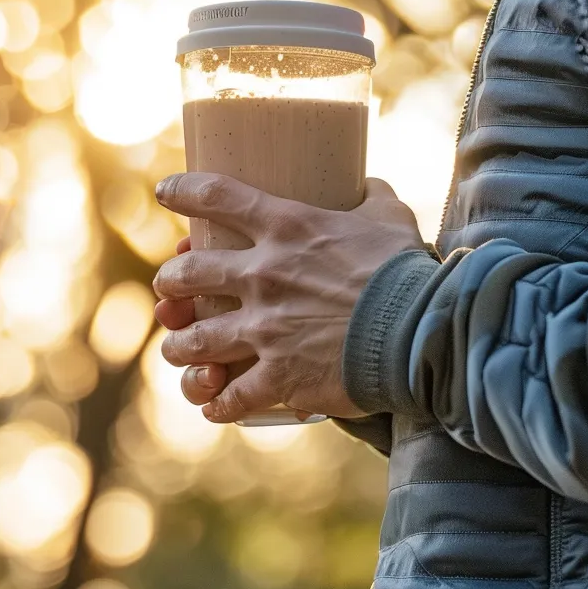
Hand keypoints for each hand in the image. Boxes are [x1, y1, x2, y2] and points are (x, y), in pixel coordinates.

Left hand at [151, 173, 422, 422]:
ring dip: (179, 347)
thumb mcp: (389, 215)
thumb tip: (367, 182)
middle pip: (186, 276)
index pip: (216, 196)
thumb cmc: (407, 269)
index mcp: (285, 228)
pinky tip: (213, 406)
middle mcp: (263, 276)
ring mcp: (266, 330)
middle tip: (170, 290)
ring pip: (193, 342)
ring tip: (179, 350)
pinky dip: (217, 403)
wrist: (423, 330)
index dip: (182, 191)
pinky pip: (231, 396)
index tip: (165, 193)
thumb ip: (369, 195)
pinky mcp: (279, 377)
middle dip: (170, 284)